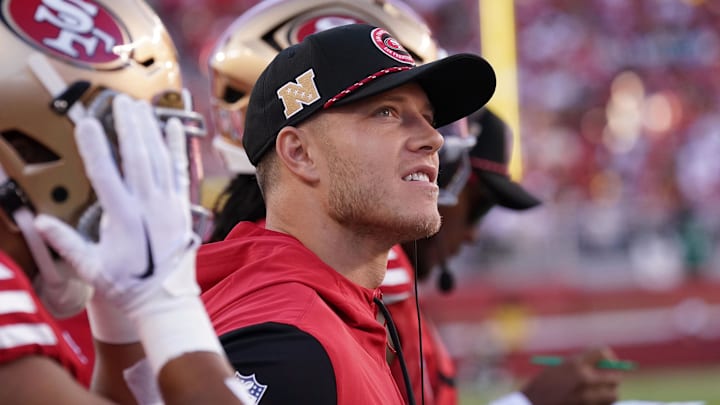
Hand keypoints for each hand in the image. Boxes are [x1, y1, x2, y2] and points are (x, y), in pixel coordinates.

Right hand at [34, 94, 197, 316]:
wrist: (168, 300)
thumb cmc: (129, 286)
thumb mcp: (92, 269)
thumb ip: (66, 244)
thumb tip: (38, 221)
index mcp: (124, 221)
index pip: (106, 177)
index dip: (95, 149)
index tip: (86, 123)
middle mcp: (150, 208)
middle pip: (138, 159)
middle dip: (128, 127)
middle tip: (119, 101)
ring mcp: (170, 205)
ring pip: (160, 160)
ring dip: (149, 131)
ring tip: (138, 106)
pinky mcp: (183, 207)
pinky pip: (181, 171)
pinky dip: (178, 147)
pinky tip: (174, 125)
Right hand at [522, 347, 621, 404]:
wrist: (531, 404)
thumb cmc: (543, 386)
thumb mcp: (558, 369)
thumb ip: (580, 365)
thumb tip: (605, 365)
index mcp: (575, 364)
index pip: (602, 353)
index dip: (607, 357)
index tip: (606, 362)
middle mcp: (584, 379)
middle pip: (613, 376)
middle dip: (613, 376)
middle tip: (611, 378)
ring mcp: (587, 398)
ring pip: (613, 394)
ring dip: (609, 393)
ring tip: (599, 393)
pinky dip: (602, 404)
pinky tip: (592, 401)